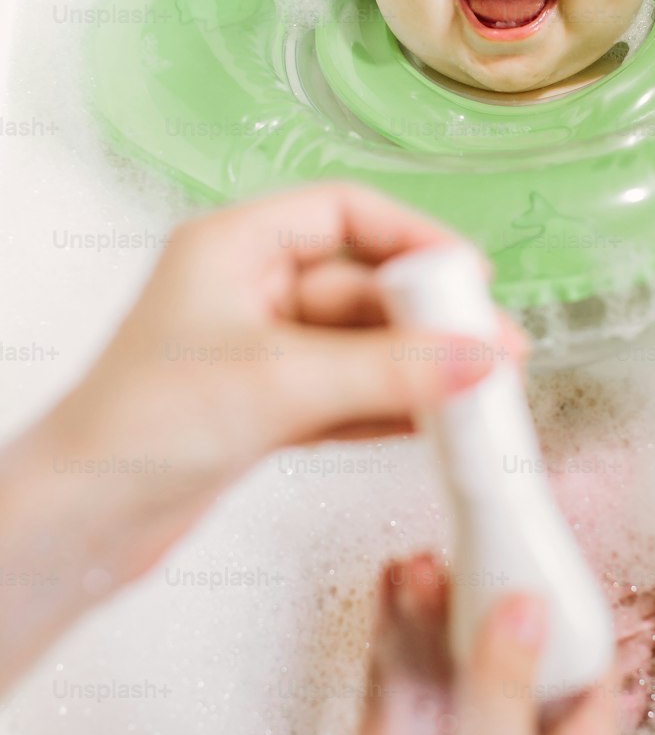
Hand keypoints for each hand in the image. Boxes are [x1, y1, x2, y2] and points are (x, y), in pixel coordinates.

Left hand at [0, 183, 528, 687]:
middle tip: (493, 347)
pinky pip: (346, 395)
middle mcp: (246, 291)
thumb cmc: (139, 427)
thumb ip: (387, 372)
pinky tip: (436, 422)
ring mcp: (257, 353)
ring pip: (359, 347)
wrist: (81, 521)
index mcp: (232, 247)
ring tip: (482, 391)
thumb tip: (476, 359)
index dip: (412, 237)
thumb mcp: (279, 384)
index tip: (467, 274)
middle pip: (361, 285)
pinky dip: (390, 406)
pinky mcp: (264, 409)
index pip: (343, 214)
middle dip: (428, 318)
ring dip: (418, 368)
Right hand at [201, 553, 619, 734]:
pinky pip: (399, 697)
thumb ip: (501, 694)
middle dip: (487, 612)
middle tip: (474, 551)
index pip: (584, 698)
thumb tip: (524, 611)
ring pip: (448, 680)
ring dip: (434, 619)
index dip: (566, 628)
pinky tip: (394, 595)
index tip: (547, 564)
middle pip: (510, 678)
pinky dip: (396, 645)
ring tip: (422, 563)